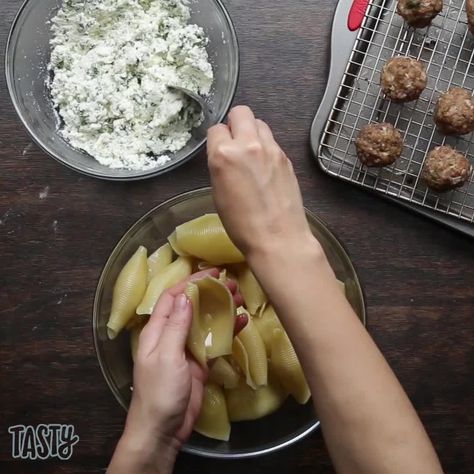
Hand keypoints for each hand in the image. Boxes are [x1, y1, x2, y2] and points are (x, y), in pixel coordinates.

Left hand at [108, 268, 241, 473]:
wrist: (163, 431)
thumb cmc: (159, 392)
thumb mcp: (166, 356)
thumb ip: (176, 326)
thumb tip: (187, 297)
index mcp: (157, 331)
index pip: (173, 298)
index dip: (190, 283)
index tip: (211, 272)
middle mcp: (171, 335)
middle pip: (192, 307)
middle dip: (210, 293)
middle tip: (232, 283)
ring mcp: (187, 349)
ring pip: (205, 322)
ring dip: (221, 309)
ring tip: (240, 298)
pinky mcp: (200, 363)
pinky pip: (214, 341)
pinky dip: (227, 330)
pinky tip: (242, 323)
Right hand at [207, 106, 318, 259]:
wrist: (278, 238)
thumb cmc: (241, 225)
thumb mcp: (219, 193)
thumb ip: (221, 165)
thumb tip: (225, 153)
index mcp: (224, 155)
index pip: (216, 129)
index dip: (217, 139)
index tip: (219, 150)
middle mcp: (248, 145)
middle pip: (241, 112)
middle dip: (235, 123)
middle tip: (235, 143)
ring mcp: (271, 149)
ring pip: (260, 123)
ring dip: (252, 132)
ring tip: (252, 154)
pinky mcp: (286, 157)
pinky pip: (272, 141)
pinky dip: (266, 147)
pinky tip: (266, 168)